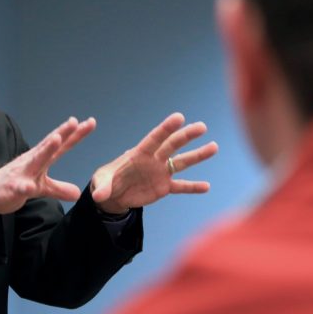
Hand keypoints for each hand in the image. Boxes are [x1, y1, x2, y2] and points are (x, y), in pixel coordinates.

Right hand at [0, 117, 95, 213]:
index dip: (76, 134)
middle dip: (62, 133)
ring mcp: (22, 172)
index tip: (91, 122)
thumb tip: (77, 193)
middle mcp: (32, 160)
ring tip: (57, 139)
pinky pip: (20, 187)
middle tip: (75, 122)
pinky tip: (29, 187)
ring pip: (36, 159)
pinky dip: (24, 186)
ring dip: (46, 149)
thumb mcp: (41, 188)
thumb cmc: (15, 184)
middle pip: (50, 145)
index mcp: (41, 159)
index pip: (61, 144)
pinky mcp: (13, 186)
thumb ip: (59, 188)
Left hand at [91, 113, 217, 213]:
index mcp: (138, 154)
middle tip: (201, 126)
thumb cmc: (106, 181)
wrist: (113, 195)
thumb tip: (98, 196)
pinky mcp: (164, 187)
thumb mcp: (101, 182)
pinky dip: (193, 187)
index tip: (179, 117)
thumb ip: (102, 187)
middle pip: (172, 145)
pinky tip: (207, 186)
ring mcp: (160, 172)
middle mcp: (153, 160)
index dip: (166, 128)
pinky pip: (181, 186)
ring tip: (214, 146)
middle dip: (186, 136)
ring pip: (182, 162)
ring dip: (198, 155)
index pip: (155, 139)